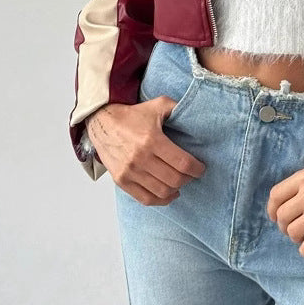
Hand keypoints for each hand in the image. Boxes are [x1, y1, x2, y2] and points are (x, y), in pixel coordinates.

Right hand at [87, 101, 205, 205]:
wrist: (102, 122)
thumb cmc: (133, 115)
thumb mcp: (158, 104)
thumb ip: (178, 108)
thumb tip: (197, 115)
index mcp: (152, 139)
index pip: (182, 162)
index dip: (196, 168)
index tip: (201, 168)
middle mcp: (140, 158)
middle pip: (174, 179)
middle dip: (188, 179)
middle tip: (192, 174)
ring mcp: (129, 171)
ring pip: (161, 191)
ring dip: (176, 189)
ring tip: (181, 182)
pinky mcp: (121, 180)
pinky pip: (145, 199)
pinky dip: (160, 200)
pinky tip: (169, 194)